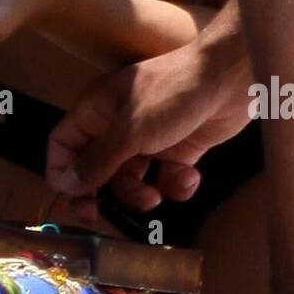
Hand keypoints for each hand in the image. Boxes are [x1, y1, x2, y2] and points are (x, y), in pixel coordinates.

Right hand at [46, 28, 252, 221]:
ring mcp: (149, 137)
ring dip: (141, 195)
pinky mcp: (178, 149)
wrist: (231, 77)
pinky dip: (175, 185)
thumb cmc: (175, 91)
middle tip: (106, 217)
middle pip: (96, 169)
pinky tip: (189, 177)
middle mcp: (118, 124)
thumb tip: (66, 184)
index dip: (62, 173)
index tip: (73, 200)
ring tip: (156, 196)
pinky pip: (165, 179)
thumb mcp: (131, 130)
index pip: (63, 144)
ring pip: (131, 180)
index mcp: (97, 110)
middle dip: (104, 193)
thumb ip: (98, 160)